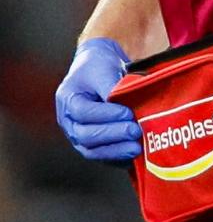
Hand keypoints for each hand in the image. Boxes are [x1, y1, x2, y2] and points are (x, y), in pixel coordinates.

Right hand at [55, 38, 141, 161]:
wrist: (97, 66)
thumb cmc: (99, 65)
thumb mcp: (103, 68)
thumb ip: (111, 87)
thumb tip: (126, 108)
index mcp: (68, 99)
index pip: (84, 112)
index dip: (106, 115)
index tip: (128, 112)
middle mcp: (69, 122)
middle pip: (85, 136)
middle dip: (112, 135)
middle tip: (135, 130)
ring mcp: (78, 135)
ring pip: (92, 150)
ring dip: (115, 150)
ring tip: (136, 147)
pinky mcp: (92, 144)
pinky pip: (101, 155)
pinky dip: (117, 156)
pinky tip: (133, 154)